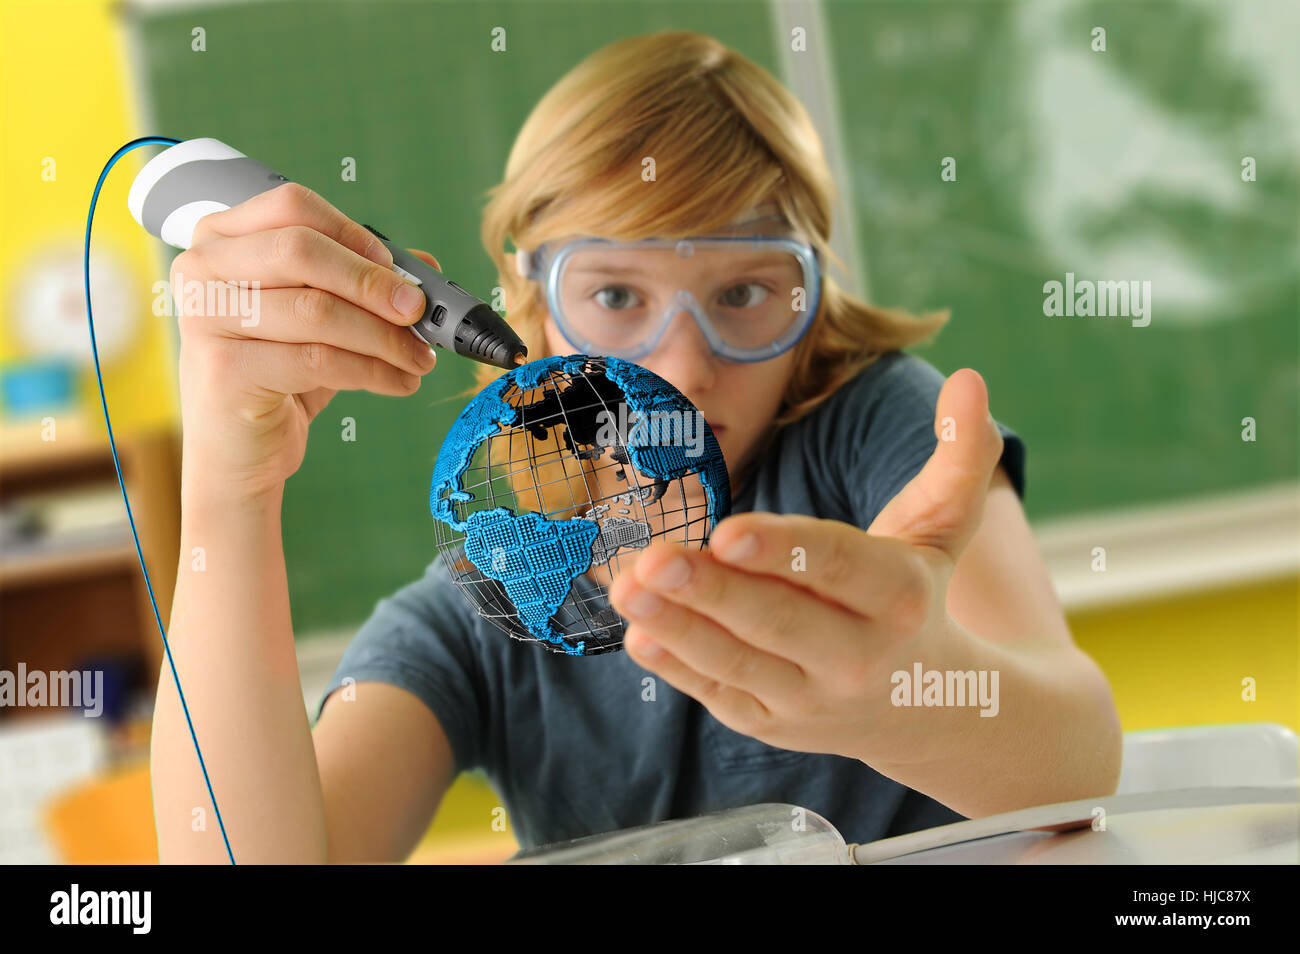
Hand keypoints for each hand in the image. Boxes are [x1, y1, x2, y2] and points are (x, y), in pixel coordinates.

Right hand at [171, 181, 442, 501]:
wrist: (237, 449)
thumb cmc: (278, 372)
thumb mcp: (321, 318)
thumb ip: (364, 284)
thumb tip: (428, 268)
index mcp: (222, 237)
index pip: (292, 206)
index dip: (353, 233)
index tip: (399, 269)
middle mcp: (202, 268)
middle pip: (303, 251)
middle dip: (374, 283)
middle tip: (419, 313)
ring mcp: (206, 317)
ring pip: (316, 310)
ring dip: (384, 337)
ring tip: (419, 358)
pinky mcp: (225, 369)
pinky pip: (317, 360)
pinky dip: (371, 371)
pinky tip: (399, 382)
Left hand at [606, 369, 1005, 765]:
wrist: (931, 707)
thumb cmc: (920, 596)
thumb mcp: (945, 530)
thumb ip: (959, 456)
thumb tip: (970, 380)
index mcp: (899, 596)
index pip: (837, 566)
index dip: (783, 550)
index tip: (726, 530)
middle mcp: (857, 656)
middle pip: (778, 621)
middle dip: (714, 591)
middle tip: (655, 559)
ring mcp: (811, 697)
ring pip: (738, 662)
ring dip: (678, 627)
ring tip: (627, 588)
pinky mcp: (773, 723)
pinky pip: (719, 693)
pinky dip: (676, 668)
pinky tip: (637, 634)